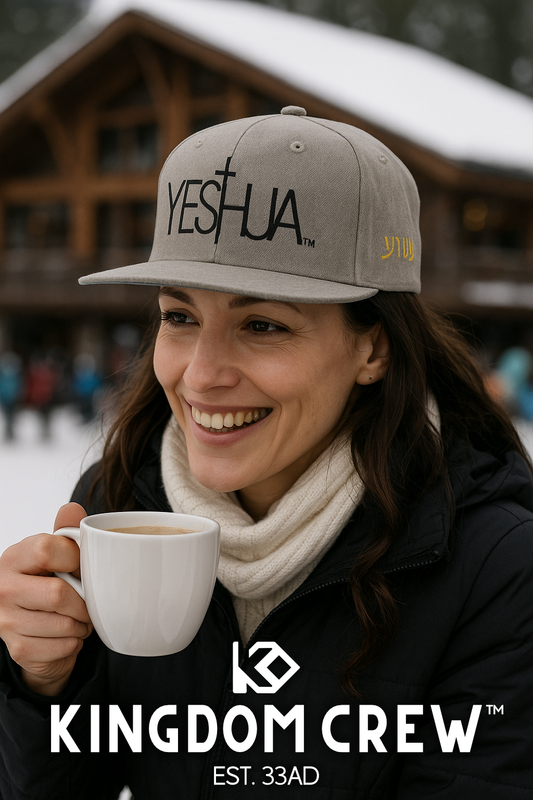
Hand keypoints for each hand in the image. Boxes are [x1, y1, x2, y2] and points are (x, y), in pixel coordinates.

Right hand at [0, 503, 92, 695]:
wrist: (31, 626)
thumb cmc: (48, 581)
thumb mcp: (55, 553)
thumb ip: (66, 531)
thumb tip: (72, 509)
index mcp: (14, 557)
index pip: (46, 550)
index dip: (74, 558)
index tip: (79, 566)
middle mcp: (3, 588)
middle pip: (58, 594)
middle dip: (84, 601)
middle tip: (87, 601)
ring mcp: (7, 622)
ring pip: (65, 624)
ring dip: (83, 624)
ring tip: (79, 617)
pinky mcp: (18, 649)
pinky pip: (64, 647)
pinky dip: (75, 642)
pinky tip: (68, 634)